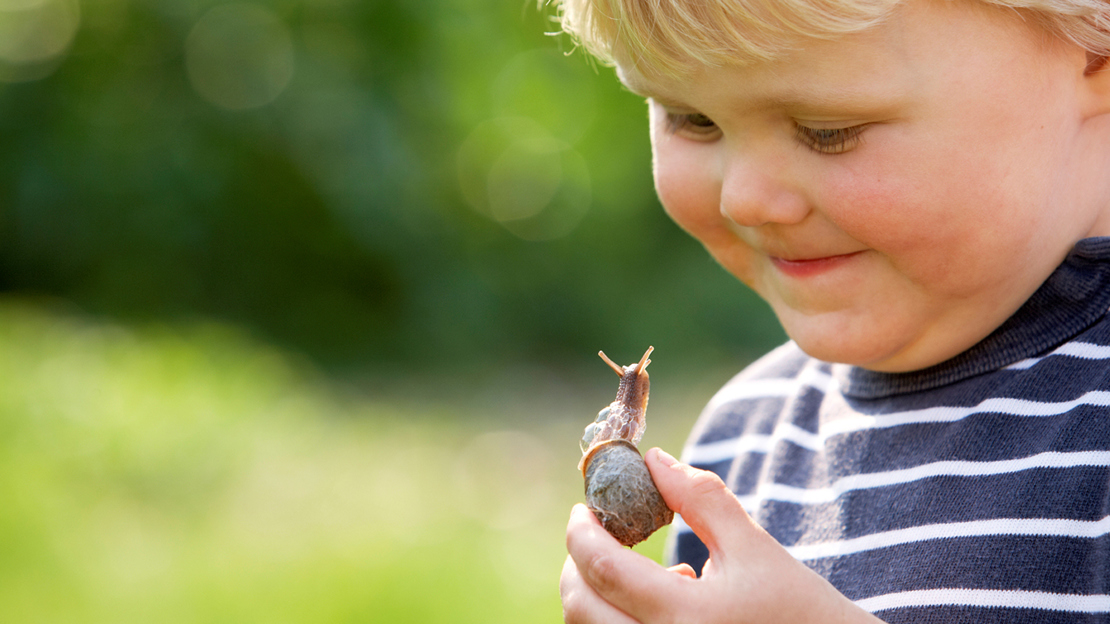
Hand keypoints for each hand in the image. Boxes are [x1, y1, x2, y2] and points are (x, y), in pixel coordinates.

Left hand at [560, 448, 883, 623]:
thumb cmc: (801, 609)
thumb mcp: (754, 548)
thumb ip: (701, 498)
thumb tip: (653, 458)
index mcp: (687, 616)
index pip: (604, 568)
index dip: (582, 532)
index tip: (584, 509)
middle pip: (581, 610)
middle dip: (578, 564)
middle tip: (596, 535)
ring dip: (598, 597)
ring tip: (650, 577)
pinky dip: (618, 621)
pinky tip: (662, 608)